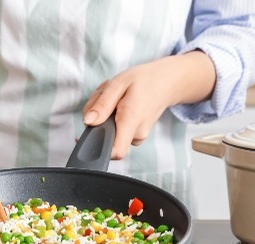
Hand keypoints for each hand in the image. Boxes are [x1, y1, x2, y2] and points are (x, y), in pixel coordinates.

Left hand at [82, 51, 214, 159]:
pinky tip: (119, 104)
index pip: (115, 152)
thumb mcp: (118, 84)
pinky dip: (112, 118)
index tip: (90, 131)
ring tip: (114, 98)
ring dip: (104, 116)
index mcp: (131, 121)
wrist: (166, 82)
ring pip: (109, 133)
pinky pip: (117, 131)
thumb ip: (102, 105)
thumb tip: (88, 122)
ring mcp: (138, 137)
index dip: (98, 147)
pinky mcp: (136, 135)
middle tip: (104, 98)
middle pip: (105, 138)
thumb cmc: (144, 80)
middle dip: (97, 119)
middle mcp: (136, 134)